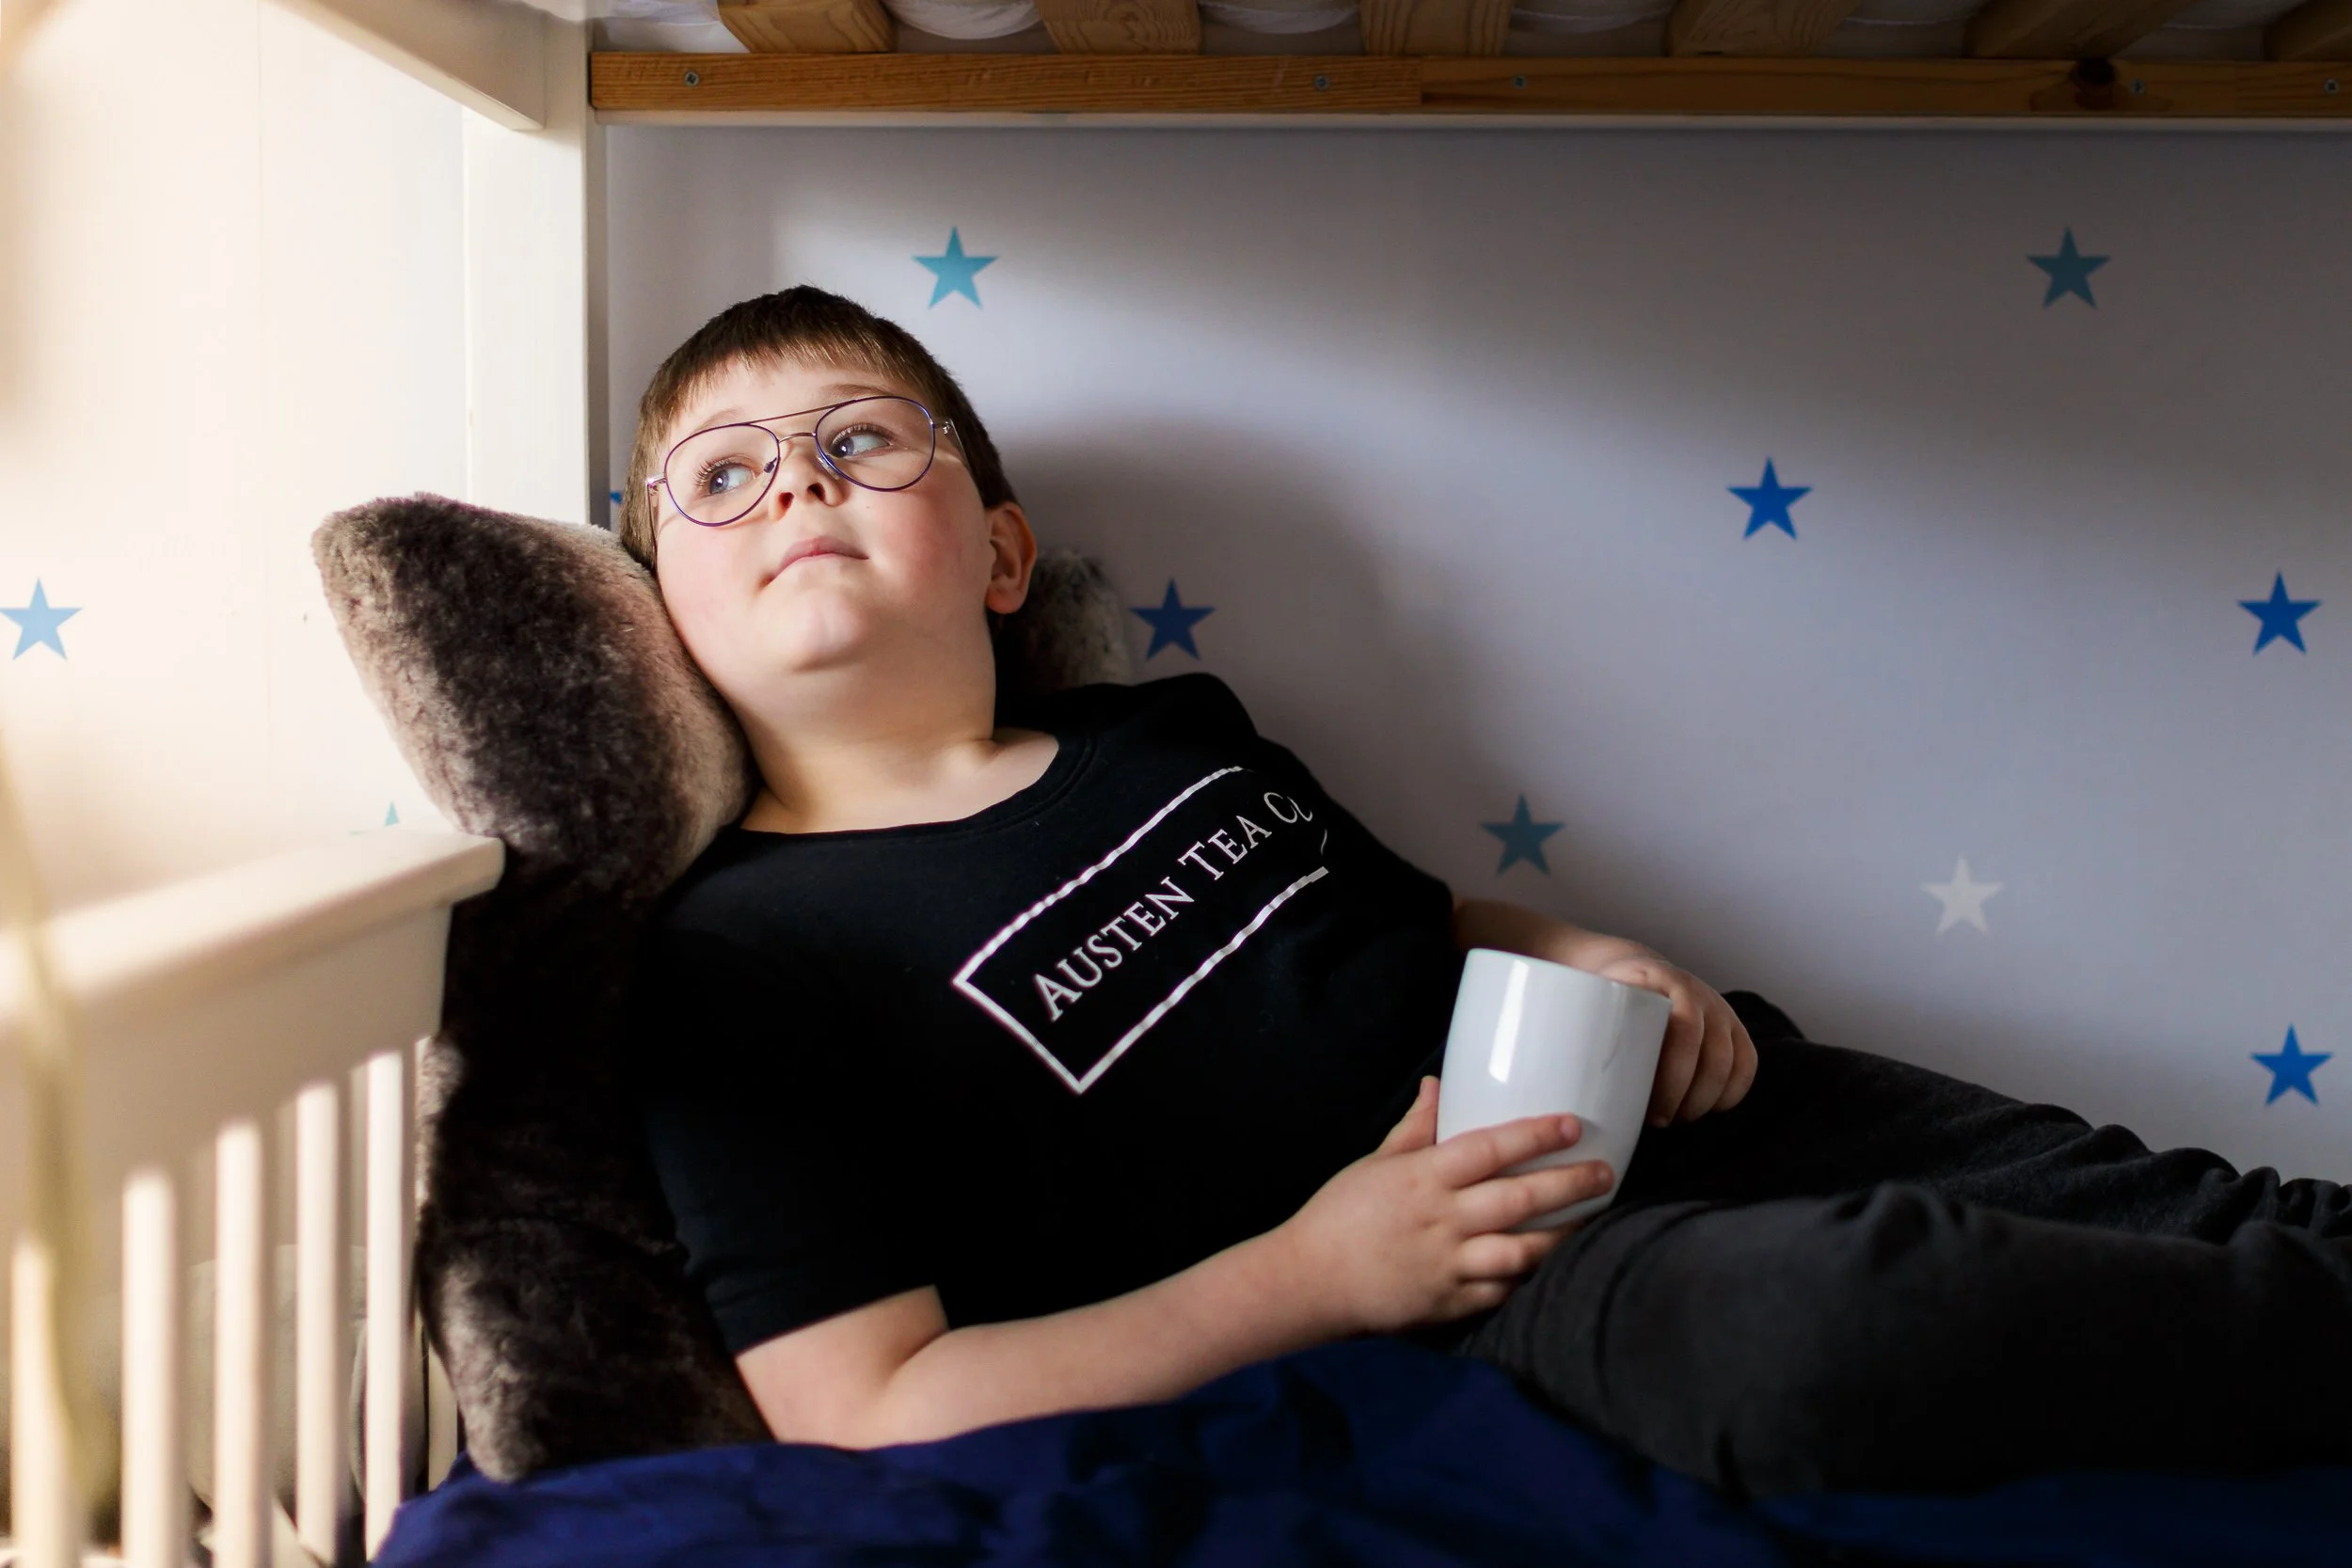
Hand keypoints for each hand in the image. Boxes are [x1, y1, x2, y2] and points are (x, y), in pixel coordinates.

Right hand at [1275, 1078, 1613, 1334]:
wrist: (1308, 1280)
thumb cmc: (1339, 1214)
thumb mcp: (1373, 1163)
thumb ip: (1414, 1129)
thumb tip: (1437, 1085)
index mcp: (1422, 1179)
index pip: (1489, 1149)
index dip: (1534, 1135)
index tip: (1573, 1123)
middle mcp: (1441, 1220)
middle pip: (1520, 1200)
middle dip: (1570, 1185)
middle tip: (1606, 1173)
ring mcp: (1448, 1265)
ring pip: (1522, 1252)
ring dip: (1564, 1237)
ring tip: (1594, 1222)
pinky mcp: (1449, 1303)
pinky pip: (1501, 1291)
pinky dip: (1529, 1279)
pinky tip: (1554, 1266)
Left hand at [1589, 954, 1757, 1126]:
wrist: (1635, 973)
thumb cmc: (1604, 998)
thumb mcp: (1589, 1001)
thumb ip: (1582, 1028)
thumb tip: (1567, 1076)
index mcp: (1660, 983)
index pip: (1682, 1031)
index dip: (1672, 1079)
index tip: (1653, 1111)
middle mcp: (1698, 992)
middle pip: (1711, 1056)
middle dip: (1689, 1099)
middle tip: (1661, 1122)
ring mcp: (1721, 1009)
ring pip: (1731, 1064)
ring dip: (1706, 1101)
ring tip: (1677, 1118)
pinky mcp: (1734, 1027)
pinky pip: (1747, 1065)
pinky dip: (1729, 1094)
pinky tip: (1704, 1108)